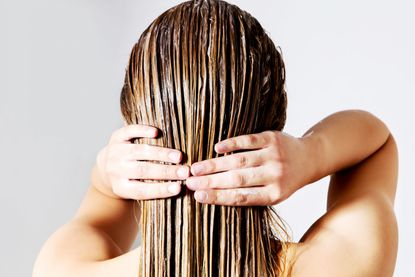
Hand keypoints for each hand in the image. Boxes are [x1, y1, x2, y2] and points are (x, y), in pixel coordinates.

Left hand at [95, 124, 189, 199]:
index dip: (161, 190)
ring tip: (179, 156)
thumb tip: (181, 189)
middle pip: (143, 171)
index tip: (179, 188)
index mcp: (121, 187)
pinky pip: (129, 132)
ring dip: (161, 154)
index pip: (142, 191)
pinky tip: (157, 132)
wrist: (106, 165)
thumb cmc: (130, 180)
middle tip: (185, 172)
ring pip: (140, 152)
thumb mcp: (135, 189)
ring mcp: (116, 152)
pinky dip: (143, 131)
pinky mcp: (117, 137)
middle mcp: (116, 170)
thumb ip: (153, 189)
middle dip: (166, 172)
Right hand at [186, 131, 313, 205]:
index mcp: (274, 194)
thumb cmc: (285, 180)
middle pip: (237, 179)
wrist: (309, 158)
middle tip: (189, 182)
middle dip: (210, 181)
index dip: (218, 197)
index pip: (241, 198)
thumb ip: (249, 195)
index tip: (197, 197)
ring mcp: (273, 155)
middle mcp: (274, 175)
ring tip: (195, 168)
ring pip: (239, 161)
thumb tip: (213, 197)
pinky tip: (216, 148)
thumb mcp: (273, 194)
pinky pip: (248, 141)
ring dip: (215, 164)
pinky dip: (231, 144)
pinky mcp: (272, 138)